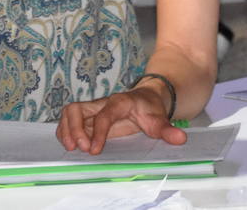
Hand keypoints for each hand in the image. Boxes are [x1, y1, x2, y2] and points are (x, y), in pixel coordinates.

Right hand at [56, 88, 186, 154]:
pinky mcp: (89, 116)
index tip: (95, 150)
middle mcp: (102, 103)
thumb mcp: (160, 119)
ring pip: (70, 112)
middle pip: (77, 108)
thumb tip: (181, 138)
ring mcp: (94, 109)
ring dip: (66, 129)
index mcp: (119, 102)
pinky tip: (70, 145)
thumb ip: (167, 129)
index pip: (103, 114)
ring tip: (70, 148)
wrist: (148, 97)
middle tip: (80, 148)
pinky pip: (70, 120)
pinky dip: (66, 131)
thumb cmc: (151, 109)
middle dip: (74, 128)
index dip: (98, 131)